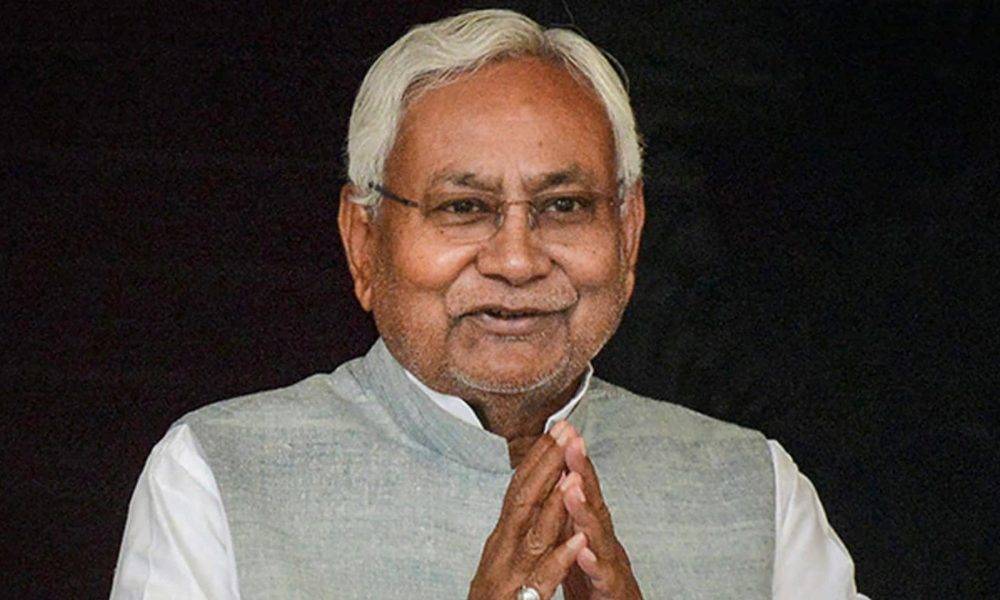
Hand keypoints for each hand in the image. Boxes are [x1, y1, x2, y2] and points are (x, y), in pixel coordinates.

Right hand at [469, 421, 587, 599]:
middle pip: (523, 500)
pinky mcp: (517, 599)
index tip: (557, 429)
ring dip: (554, 504)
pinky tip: (576, 542)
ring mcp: (508, 574)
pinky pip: (542, 578)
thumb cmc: (493, 597)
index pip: (520, 489)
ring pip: (533, 534)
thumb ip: (516, 527)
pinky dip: (559, 558)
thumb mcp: (502, 555)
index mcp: (502, 536)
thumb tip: (528, 494)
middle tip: (567, 432)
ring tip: (573, 475)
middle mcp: (501, 549)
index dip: (538, 458)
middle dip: (546, 465)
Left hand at [560, 435, 642, 599]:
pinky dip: (592, 561)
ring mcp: (610, 563)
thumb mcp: (581, 538)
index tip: (562, 431)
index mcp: (593, 526)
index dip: (573, 460)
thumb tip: (560, 474)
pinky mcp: (611, 589)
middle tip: (572, 444)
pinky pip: (602, 574)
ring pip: (599, 534)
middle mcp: (605, 539)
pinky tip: (582, 549)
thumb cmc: (598, 578)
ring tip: (573, 486)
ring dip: (586, 510)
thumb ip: (573, 511)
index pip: (582, 487)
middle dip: (584, 471)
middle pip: (594, 500)